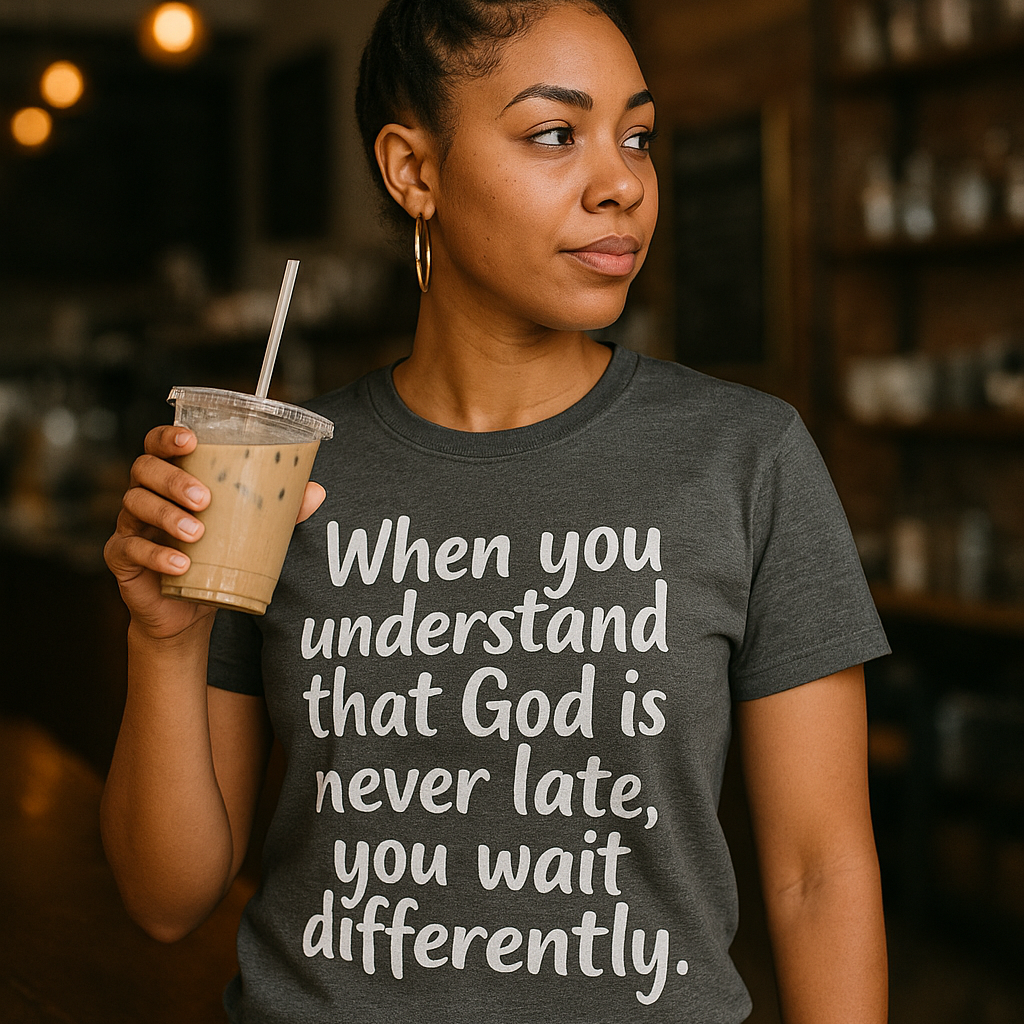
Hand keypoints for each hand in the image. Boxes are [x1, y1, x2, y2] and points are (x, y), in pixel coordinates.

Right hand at [105, 426, 325, 640]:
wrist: (189, 610)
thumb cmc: (216, 556)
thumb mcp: (248, 532)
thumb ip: (279, 510)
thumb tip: (316, 492)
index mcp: (172, 478)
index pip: (158, 445)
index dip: (168, 436)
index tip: (190, 440)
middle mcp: (146, 494)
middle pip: (144, 469)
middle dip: (173, 480)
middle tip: (204, 498)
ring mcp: (129, 524)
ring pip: (135, 504)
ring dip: (167, 515)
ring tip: (197, 532)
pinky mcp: (120, 557)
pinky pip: (128, 548)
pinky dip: (155, 555)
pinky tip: (180, 564)